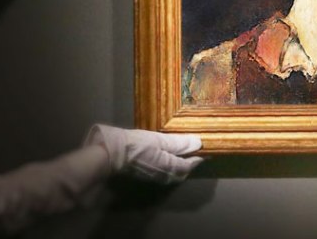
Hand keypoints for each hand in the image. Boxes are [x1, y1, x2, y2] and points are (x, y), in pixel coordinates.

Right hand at [86, 124, 202, 183]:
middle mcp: (163, 175)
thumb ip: (179, 142)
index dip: (199, 157)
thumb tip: (199, 143)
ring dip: (181, 166)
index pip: (189, 165)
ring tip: (185, 155)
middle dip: (191, 164)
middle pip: (182, 172)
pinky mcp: (145, 175)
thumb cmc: (135, 144)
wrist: (109, 155)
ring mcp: (153, 177)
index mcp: (169, 166)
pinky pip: (164, 173)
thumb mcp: (159, 139)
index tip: (207, 150)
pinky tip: (168, 158)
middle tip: (197, 152)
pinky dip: (171, 167)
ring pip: (173, 174)